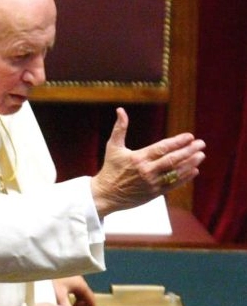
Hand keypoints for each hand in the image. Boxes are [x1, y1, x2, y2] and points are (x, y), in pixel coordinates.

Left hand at [54, 275, 95, 305]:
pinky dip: (69, 296)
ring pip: (77, 292)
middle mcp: (79, 280)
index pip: (91, 299)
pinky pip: (70, 288)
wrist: (42, 265)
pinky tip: (60, 300)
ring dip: (74, 301)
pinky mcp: (64, 276)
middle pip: (84, 296)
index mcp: (81, 285)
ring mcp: (72, 277)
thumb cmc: (52, 279)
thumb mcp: (59, 295)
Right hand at [90, 107, 204, 216]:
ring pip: (176, 172)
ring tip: (201, 156)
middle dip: (189, 151)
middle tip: (201, 144)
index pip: (162, 148)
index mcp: (138, 158)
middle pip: (173, 159)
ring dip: (190, 163)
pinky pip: (173, 185)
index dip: (178, 142)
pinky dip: (185, 178)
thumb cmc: (109, 169)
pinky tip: (194, 170)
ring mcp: (152, 183)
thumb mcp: (112, 147)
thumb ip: (119, 129)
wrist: (104, 195)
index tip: (190, 136)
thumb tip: (120, 110)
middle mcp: (147, 170)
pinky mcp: (154, 194)